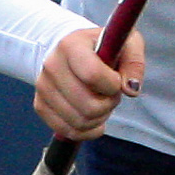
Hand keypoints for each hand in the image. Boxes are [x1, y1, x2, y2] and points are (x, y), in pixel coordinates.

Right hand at [34, 26, 145, 140]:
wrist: (72, 50)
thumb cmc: (103, 47)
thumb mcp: (126, 44)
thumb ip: (134, 63)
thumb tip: (131, 89)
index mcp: (71, 45)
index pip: (93, 75)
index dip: (112, 85)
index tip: (117, 80)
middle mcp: (52, 65)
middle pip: (87, 105)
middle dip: (109, 104)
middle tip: (111, 93)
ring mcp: (43, 87)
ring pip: (79, 122)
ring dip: (100, 118)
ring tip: (102, 102)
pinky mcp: (40, 105)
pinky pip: (68, 131)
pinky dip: (87, 130)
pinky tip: (95, 118)